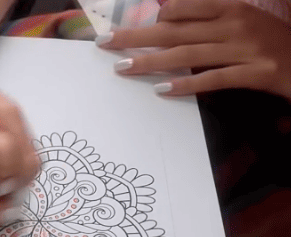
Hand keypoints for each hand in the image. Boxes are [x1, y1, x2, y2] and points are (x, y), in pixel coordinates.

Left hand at [96, 0, 290, 100]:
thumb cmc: (271, 44)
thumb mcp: (241, 23)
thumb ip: (206, 20)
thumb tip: (165, 17)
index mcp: (231, 8)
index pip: (184, 9)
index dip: (150, 17)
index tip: (120, 27)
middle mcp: (236, 24)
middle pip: (177, 31)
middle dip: (137, 37)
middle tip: (105, 44)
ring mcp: (247, 49)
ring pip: (190, 54)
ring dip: (152, 61)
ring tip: (122, 68)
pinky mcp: (258, 73)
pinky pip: (215, 79)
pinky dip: (188, 84)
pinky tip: (162, 90)